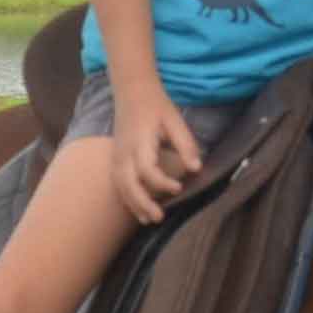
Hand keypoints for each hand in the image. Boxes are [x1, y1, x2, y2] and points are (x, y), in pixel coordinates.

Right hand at [111, 83, 203, 221]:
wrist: (132, 91)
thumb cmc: (156, 107)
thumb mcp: (175, 121)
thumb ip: (185, 145)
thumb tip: (196, 169)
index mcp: (140, 141)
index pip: (146, 169)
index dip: (161, 182)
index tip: (179, 188)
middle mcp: (124, 152)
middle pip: (128, 183)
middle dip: (142, 203)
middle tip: (159, 217)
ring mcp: (117, 156)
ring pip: (120, 186)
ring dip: (133, 205)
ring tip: (149, 220)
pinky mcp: (116, 159)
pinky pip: (118, 183)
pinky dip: (127, 198)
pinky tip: (138, 210)